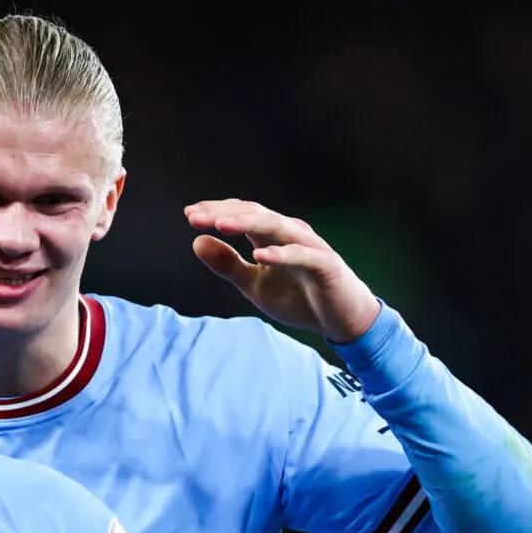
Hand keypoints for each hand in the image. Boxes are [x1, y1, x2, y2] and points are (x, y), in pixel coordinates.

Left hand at [186, 199, 380, 342]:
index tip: (189, 214)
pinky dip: (282, 254)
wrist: (342, 321)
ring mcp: (309, 246)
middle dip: (224, 213)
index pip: (242, 214)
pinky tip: (260, 256)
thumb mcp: (254, 285)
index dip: (216, 211)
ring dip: (248, 224)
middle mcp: (290, 233)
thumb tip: (196, 241)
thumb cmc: (299, 298)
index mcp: (272, 236)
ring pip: (276, 227)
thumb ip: (227, 265)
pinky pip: (302, 256)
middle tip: (195, 216)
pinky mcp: (326, 264)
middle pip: (255, 215)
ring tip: (221, 225)